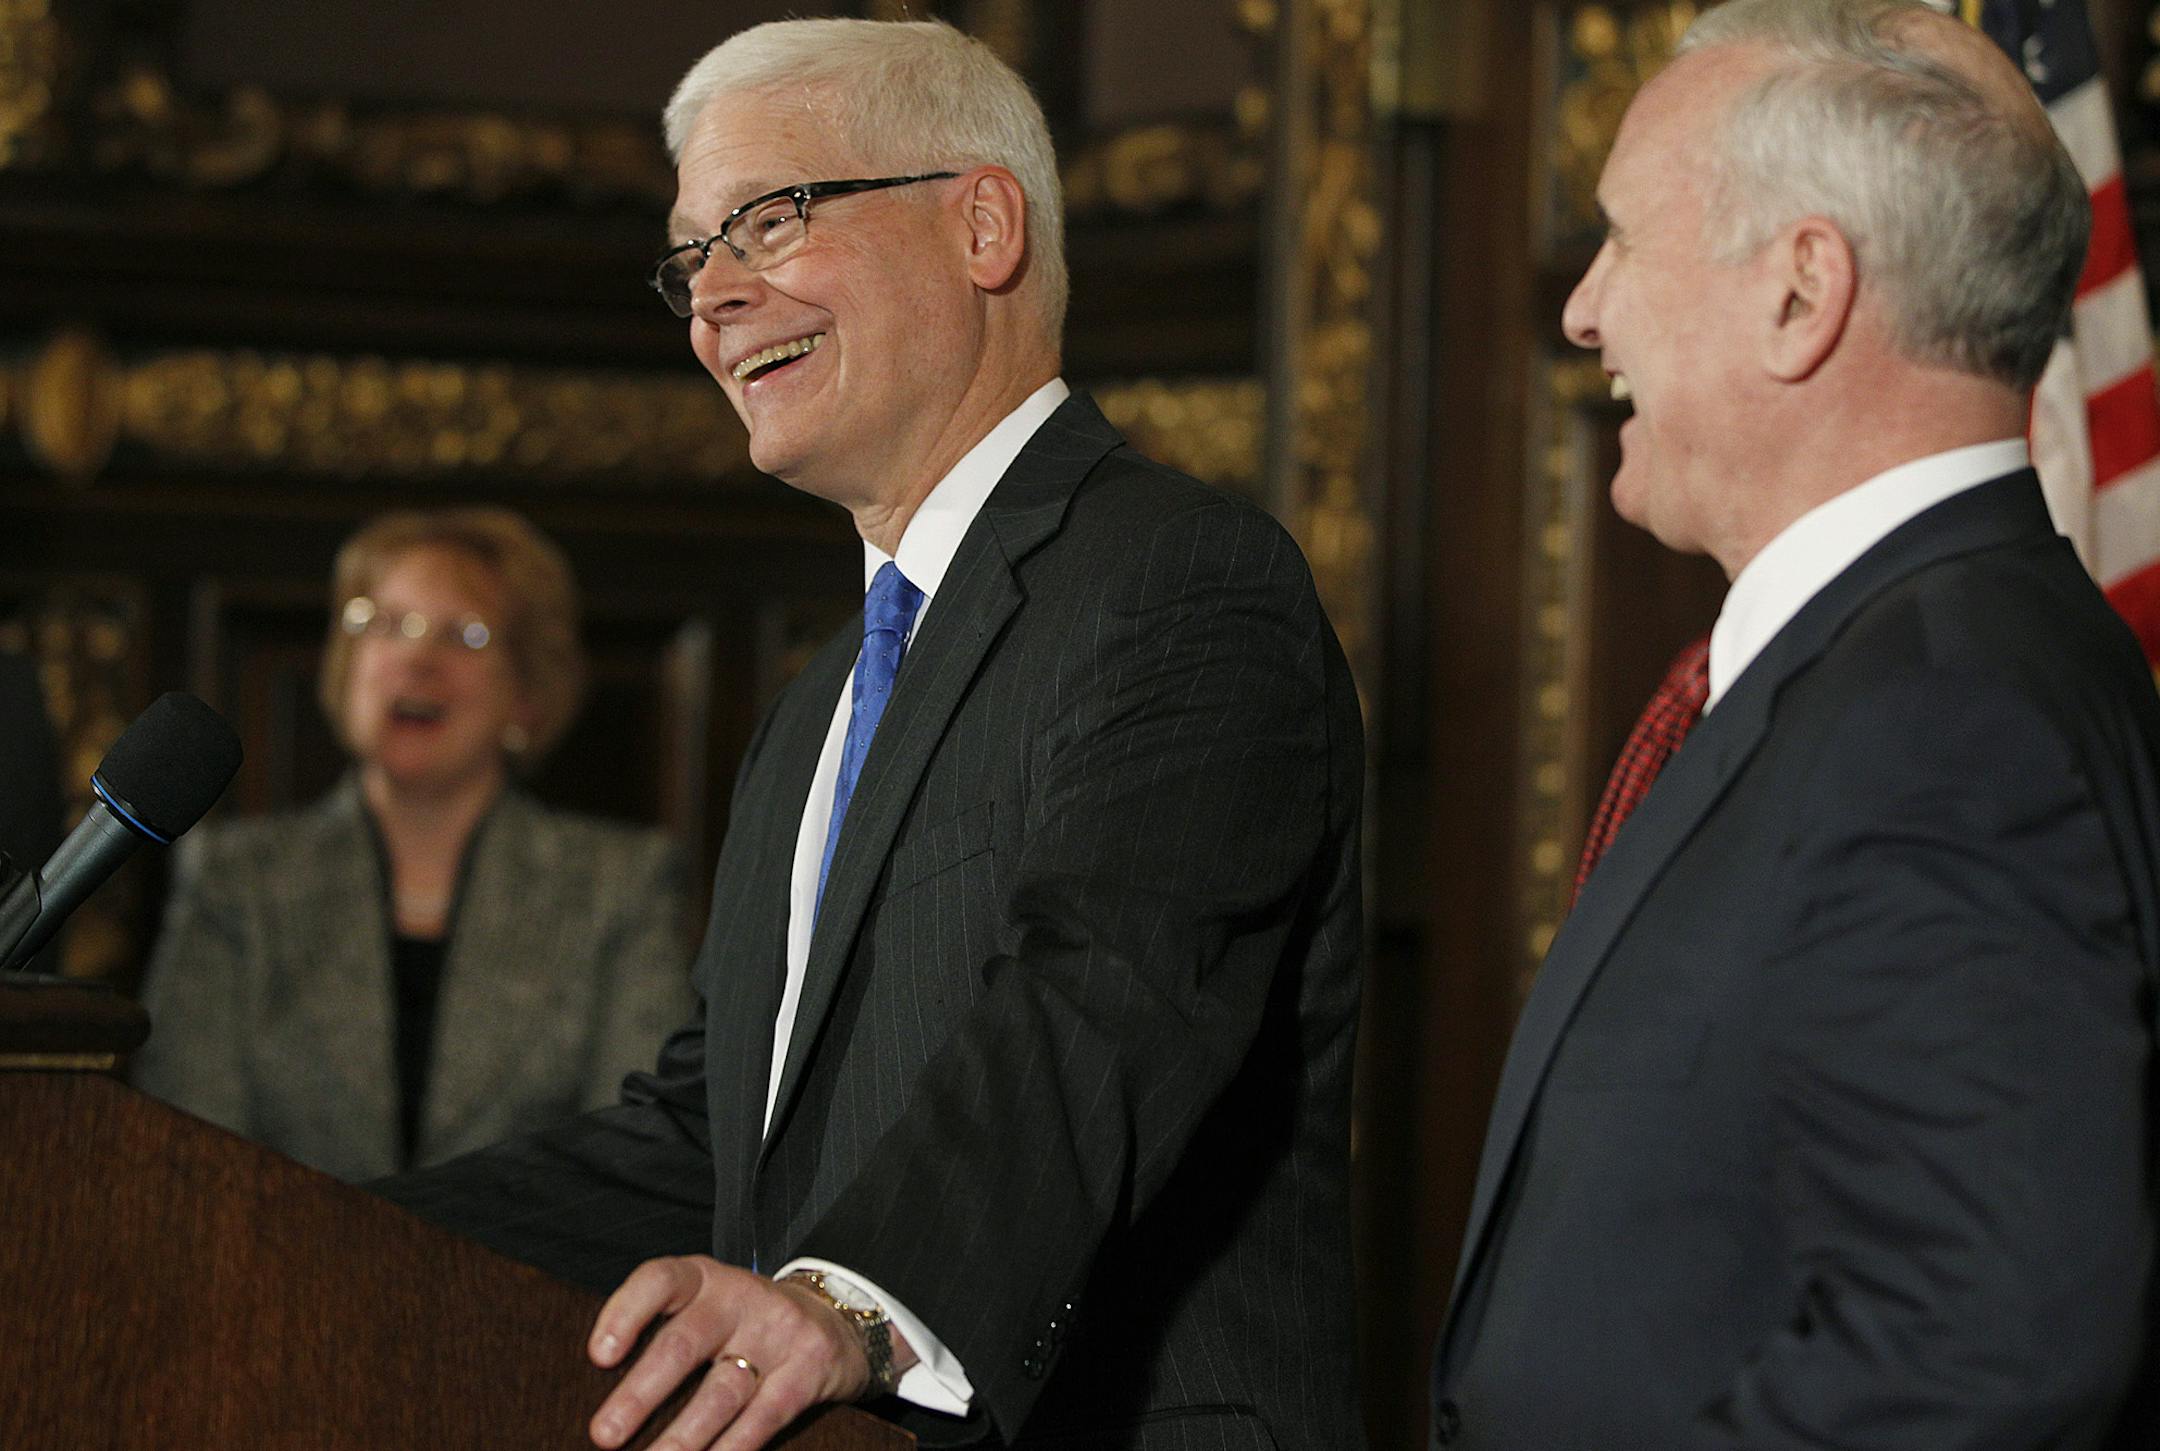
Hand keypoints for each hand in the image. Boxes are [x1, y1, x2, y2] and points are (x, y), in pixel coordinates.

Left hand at [587, 1256, 870, 1450]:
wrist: (836, 1320)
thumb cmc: (745, 1324)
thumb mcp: (707, 1306)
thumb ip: (665, 1332)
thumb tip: (598, 1389)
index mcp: (705, 1279)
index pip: (660, 1280)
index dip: (625, 1313)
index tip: (598, 1356)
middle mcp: (741, 1298)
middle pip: (685, 1343)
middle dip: (641, 1393)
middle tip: (604, 1435)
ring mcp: (779, 1331)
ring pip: (722, 1390)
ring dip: (681, 1437)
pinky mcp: (809, 1368)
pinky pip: (764, 1416)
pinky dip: (731, 1447)